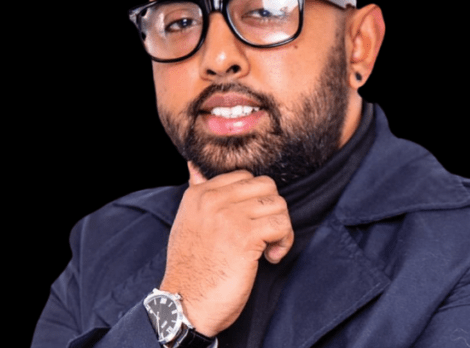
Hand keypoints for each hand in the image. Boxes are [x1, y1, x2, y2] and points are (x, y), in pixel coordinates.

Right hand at [159, 162, 293, 336]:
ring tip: (268, 249)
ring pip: (278, 204)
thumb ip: (197, 193)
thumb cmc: (191, 269)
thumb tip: (195, 167)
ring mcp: (229, 217)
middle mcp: (212, 200)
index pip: (244, 177)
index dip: (255, 200)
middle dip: (272, 211)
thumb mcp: (187, 223)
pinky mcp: (245, 237)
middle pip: (266, 186)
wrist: (185, 303)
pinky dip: (284, 242)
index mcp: (199, 194)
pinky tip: (270, 259)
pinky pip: (281, 225)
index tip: (251, 224)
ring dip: (281, 228)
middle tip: (265, 236)